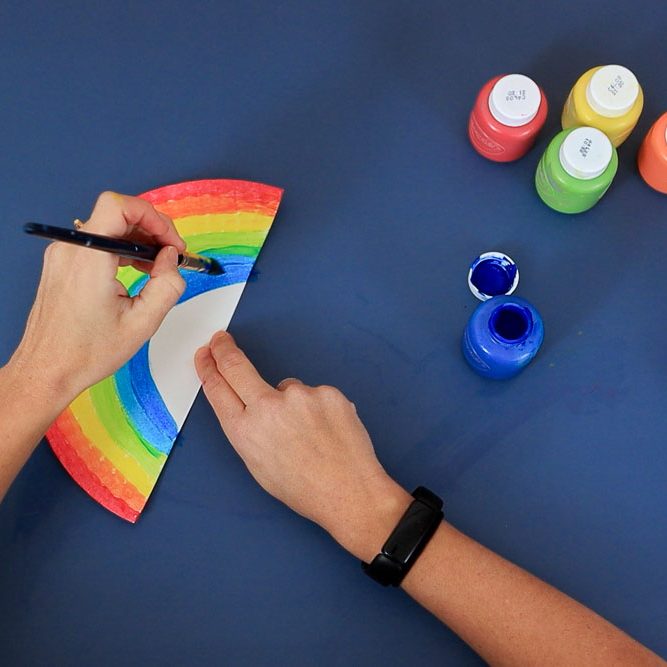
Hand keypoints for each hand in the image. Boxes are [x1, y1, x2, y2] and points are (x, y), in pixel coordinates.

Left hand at [12, 191, 185, 400]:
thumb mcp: (142, 323)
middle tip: (171, 254)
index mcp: (89, 260)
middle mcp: (70, 250)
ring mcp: (63, 255)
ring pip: (108, 227)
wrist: (47, 369)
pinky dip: (122, 249)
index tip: (170, 241)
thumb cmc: (84, 352)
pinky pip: (97, 242)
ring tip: (157, 267)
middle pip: (117, 213)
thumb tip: (172, 259)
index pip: (120, 207)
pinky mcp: (62, 263)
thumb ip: (167, 285)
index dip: (153, 217)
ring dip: (138, 240)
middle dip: (151, 229)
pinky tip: (137, 269)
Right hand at [195, 331, 410, 560]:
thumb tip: (250, 406)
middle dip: (224, 350)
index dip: (209, 368)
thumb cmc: (304, 489)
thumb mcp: (259, 466)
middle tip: (221, 339)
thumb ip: (249, 430)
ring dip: (293, 403)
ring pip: (288, 387)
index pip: (218, 388)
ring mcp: (300, 396)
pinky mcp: (328, 392)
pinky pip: (316, 394)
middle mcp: (268, 408)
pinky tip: (328, 431)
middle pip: (237, 366)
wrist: (350, 493)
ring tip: (311, 435)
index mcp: (245, 432)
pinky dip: (319, 408)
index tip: (206, 355)